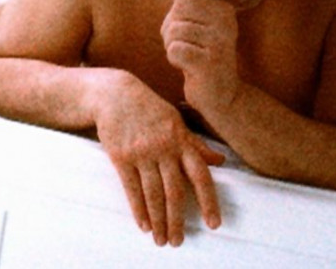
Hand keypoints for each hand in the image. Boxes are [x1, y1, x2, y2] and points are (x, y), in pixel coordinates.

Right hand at [93, 72, 223, 246]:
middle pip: (174, 191)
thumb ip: (197, 145)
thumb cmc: (150, 109)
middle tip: (178, 241)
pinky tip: (143, 224)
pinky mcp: (121, 157)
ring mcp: (142, 153)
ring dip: (158, 220)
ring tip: (160, 239)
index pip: (200, 175)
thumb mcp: (177, 122)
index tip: (213, 223)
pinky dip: (138, 209)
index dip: (208, 201)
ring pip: (153, 194)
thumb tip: (220, 161)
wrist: (116, 94)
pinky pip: (131, 189)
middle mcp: (164, 148)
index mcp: (181, 140)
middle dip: (177, 221)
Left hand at [161, 0, 240, 109]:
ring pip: (173, 32)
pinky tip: (190, 69)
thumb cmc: (204, 58)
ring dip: (173, 48)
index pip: (182, 0)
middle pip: (176, 13)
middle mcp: (226, 23)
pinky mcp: (209, 62)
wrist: (223, 96)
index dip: (176, 19)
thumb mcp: (199, 27)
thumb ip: (192, 2)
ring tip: (189, 59)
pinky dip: (175, 61)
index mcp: (224, 10)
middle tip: (187, 48)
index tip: (191, 35)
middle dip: (172, 32)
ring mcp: (219, 42)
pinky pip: (174, 50)